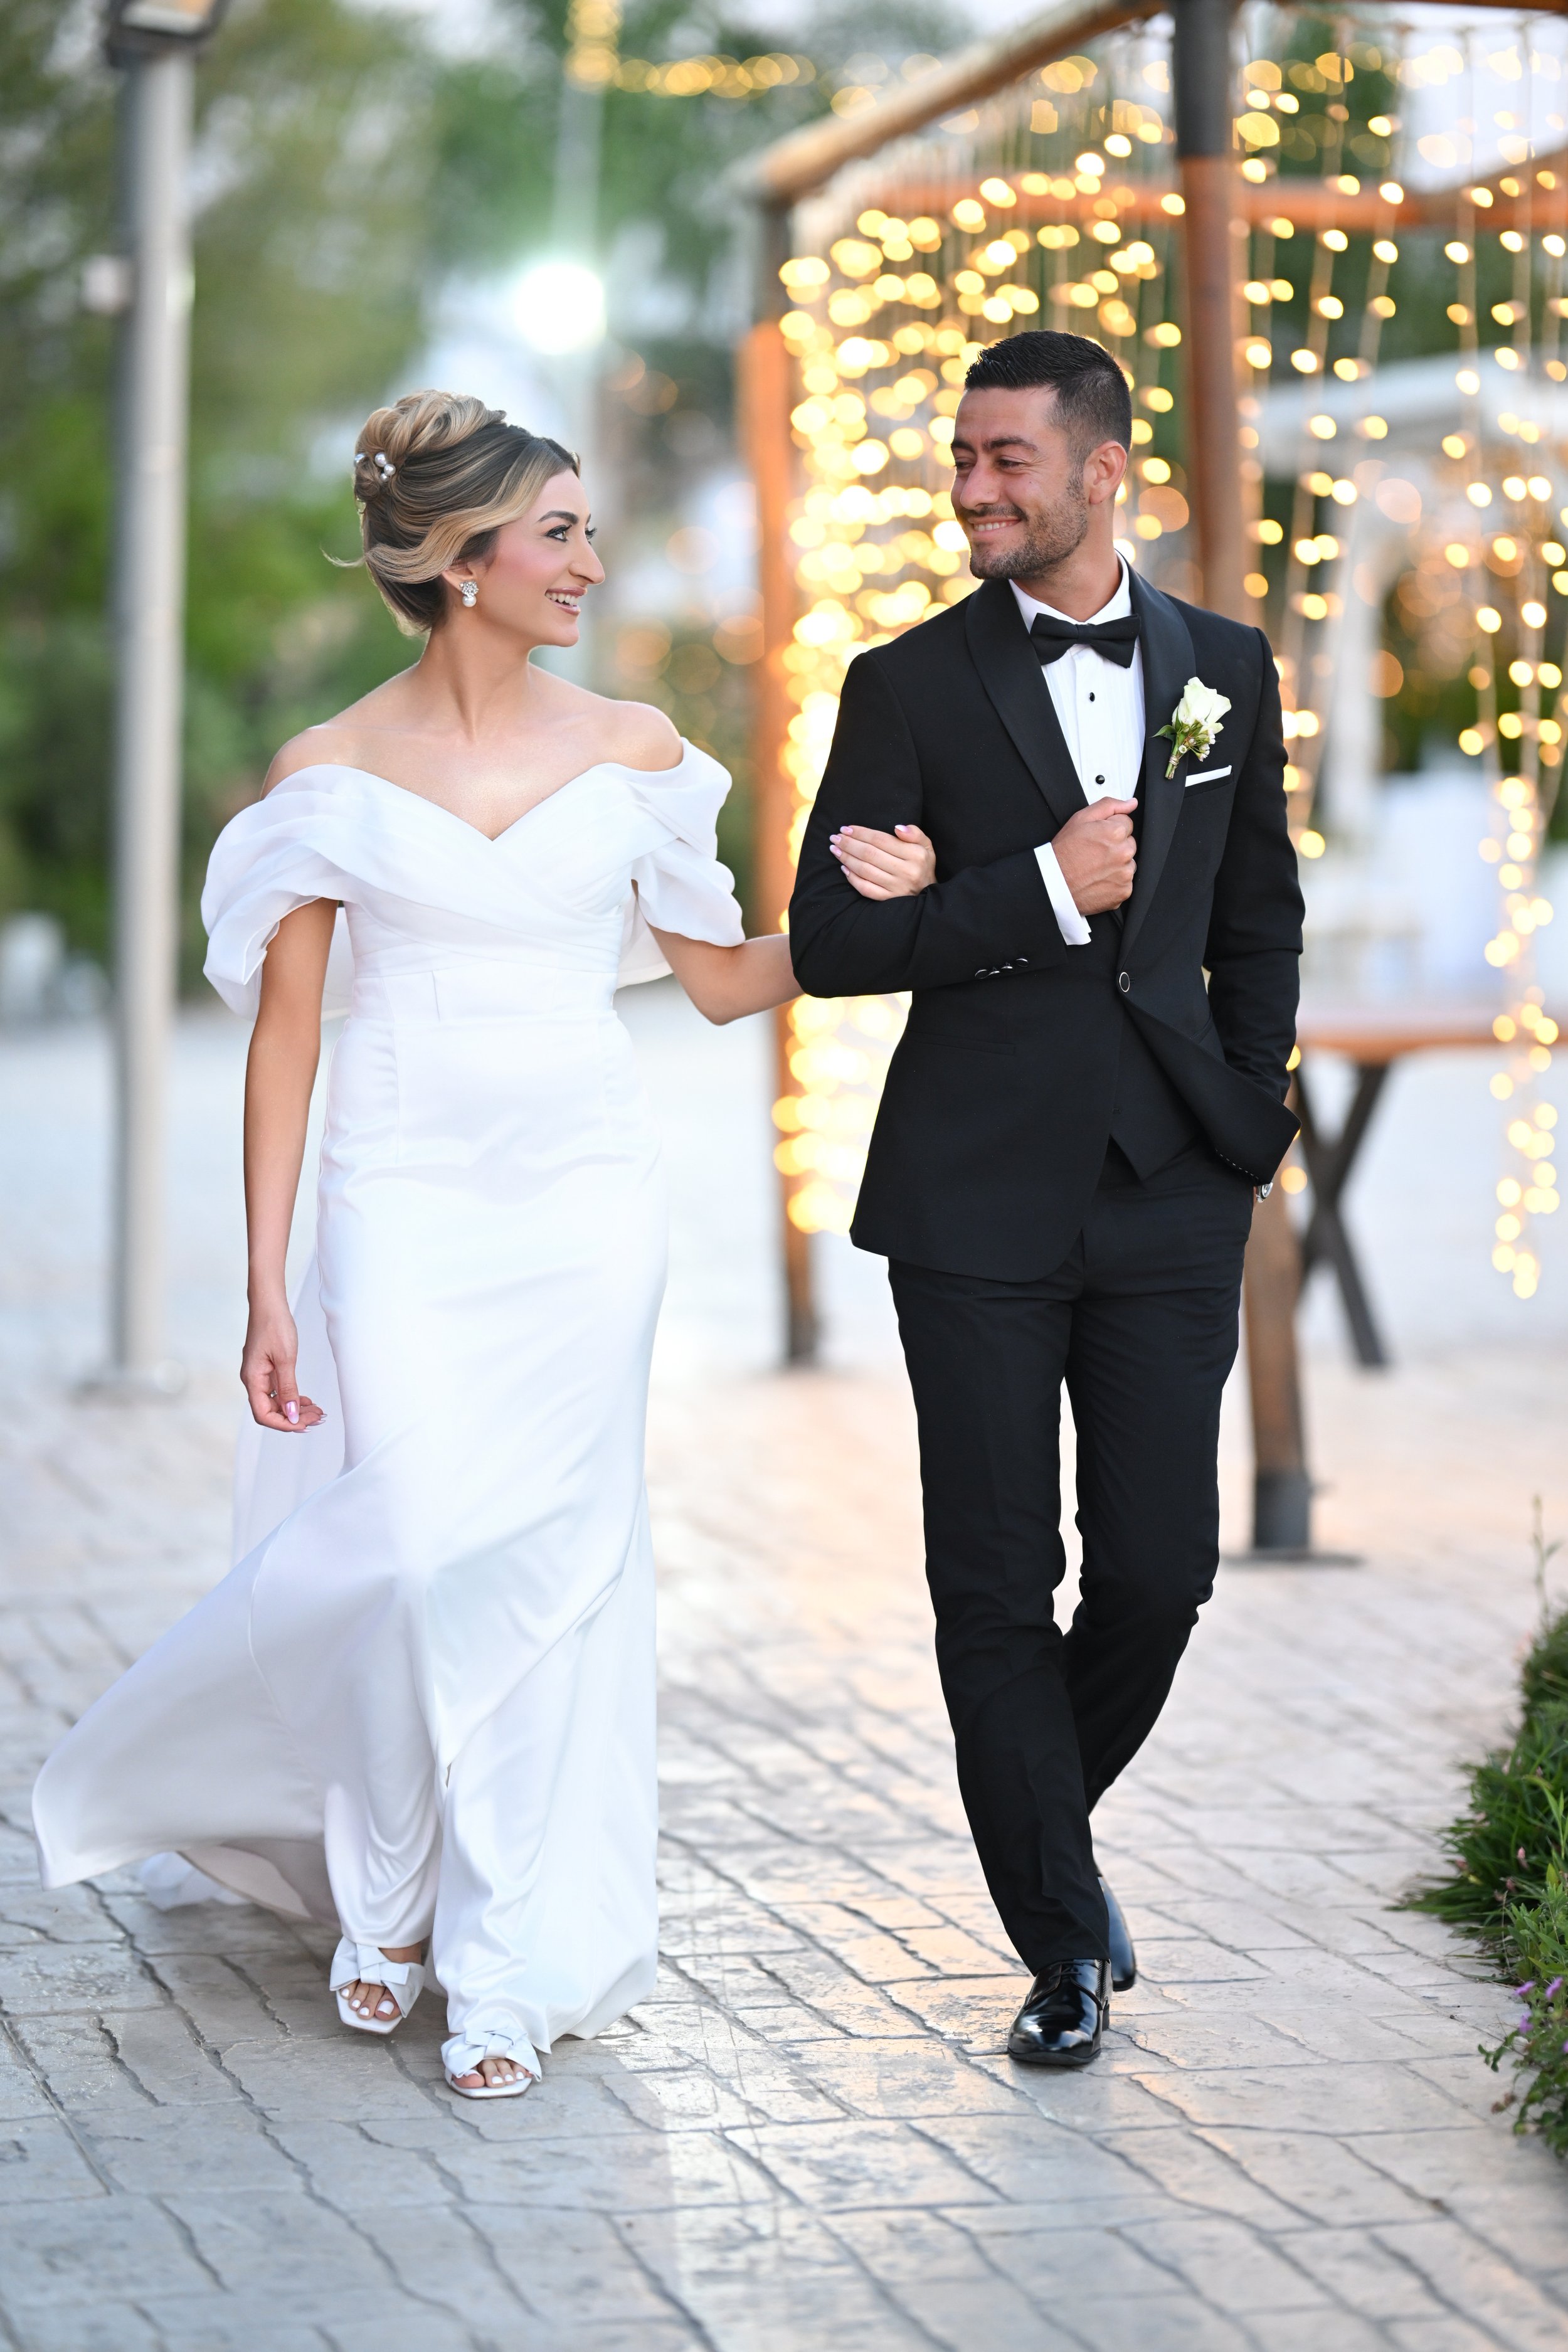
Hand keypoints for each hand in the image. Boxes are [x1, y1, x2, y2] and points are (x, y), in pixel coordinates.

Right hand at [241, 1301, 324, 1432]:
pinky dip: (292, 1397)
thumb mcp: (286, 1359)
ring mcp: (259, 1375)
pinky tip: (306, 1401)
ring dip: (295, 1409)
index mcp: (253, 1379)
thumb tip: (291, 1414)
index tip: (304, 1425)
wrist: (269, 1304)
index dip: (283, 1424)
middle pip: (271, 1411)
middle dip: (294, 1418)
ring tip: (317, 1411)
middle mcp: (253, 1380)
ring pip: (276, 1402)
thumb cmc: (274, 1326)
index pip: (264, 1414)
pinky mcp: (266, 1369)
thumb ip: (288, 1388)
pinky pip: (278, 1391)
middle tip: (318, 1418)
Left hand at [830, 823, 936, 899]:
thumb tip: (897, 828)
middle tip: (835, 838)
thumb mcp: (926, 845)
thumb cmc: (923, 864)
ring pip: (865, 870)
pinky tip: (844, 868)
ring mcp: (897, 888)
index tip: (846, 828)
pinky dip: (853, 879)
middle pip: (870, 854)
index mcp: (915, 855)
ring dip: (846, 858)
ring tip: (835, 849)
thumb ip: (914, 833)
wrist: (929, 892)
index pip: (881, 840)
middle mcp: (906, 871)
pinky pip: (866, 889)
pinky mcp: (889, 900)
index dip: (861, 833)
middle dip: (849, 844)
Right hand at [1051, 797, 1137, 914]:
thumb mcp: (1081, 819)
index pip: (1126, 824)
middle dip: (1116, 846)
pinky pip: (1126, 882)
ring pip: (1129, 863)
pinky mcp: (1124, 891)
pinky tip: (1099, 879)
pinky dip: (1115, 882)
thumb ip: (1109, 806)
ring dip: (1117, 864)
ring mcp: (1125, 874)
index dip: (1110, 829)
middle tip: (1095, 853)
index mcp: (1115, 832)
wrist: (1055, 883)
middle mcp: (1124, 853)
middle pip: (1129, 843)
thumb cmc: (1064, 852)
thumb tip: (1131, 803)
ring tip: (1096, 867)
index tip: (1098, 838)